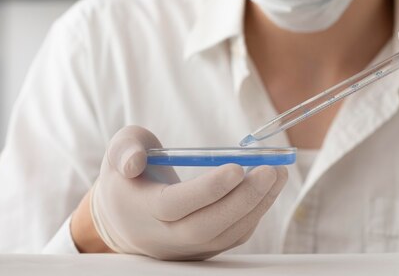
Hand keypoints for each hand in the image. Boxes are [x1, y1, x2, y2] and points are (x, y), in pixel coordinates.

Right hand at [88, 125, 287, 259]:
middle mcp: (164, 237)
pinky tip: (269, 188)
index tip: (237, 168)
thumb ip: (126, 149)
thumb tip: (135, 161)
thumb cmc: (128, 175)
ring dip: (258, 205)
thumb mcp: (119, 151)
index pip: (175, 205)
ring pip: (226, 235)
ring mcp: (186, 248)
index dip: (207, 189)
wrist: (124, 216)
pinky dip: (255, 213)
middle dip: (244, 199)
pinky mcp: (204, 250)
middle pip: (207, 227)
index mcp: (141, 209)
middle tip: (271, 170)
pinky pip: (234, 236)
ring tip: (279, 174)